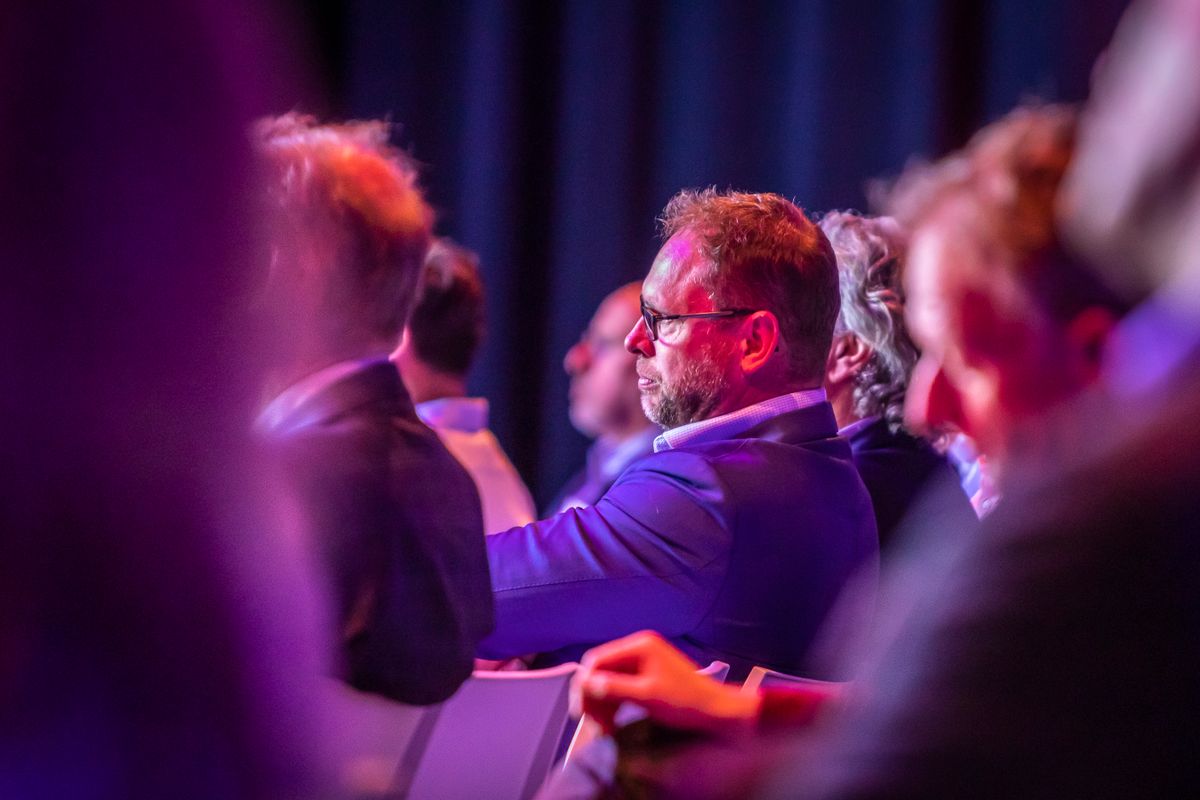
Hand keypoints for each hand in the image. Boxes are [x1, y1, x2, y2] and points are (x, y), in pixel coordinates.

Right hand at [572, 630, 760, 735]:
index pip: (597, 660)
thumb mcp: (647, 696)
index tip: (581, 712)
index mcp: (639, 646)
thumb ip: (615, 688)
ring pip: (610, 680)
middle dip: (594, 697)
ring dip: (603, 703)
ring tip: (604, 729)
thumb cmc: (686, 703)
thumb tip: (585, 683)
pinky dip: (615, 703)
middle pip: (602, 669)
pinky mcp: (649, 674)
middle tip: (594, 725)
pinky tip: (614, 722)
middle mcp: (640, 647)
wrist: (718, 711)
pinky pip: (622, 686)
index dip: (585, 685)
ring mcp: (645, 660)